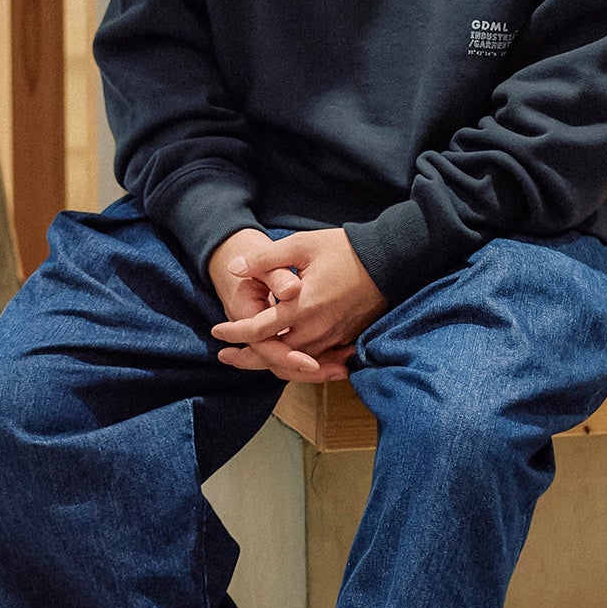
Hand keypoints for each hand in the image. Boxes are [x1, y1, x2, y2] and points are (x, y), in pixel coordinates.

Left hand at [208, 227, 386, 381]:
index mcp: (302, 307)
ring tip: (250, 358)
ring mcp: (333, 338)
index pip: (259, 330)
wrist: (389, 260)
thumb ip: (265, 259)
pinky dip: (296, 362)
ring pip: (295, 362)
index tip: (217, 331)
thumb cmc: (344, 250)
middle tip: (225, 357)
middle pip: (274, 356)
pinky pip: (316, 360)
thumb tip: (235, 268)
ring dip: (271, 362)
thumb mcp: (301, 245)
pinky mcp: (345, 340)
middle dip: (247, 358)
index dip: (234, 333)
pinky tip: (285, 356)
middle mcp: (317, 330)